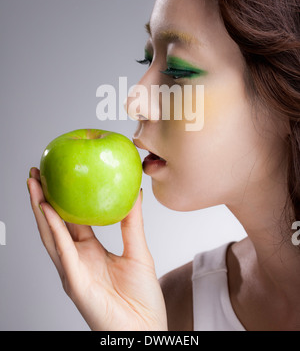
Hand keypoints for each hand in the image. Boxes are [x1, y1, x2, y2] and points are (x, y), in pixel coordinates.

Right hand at [27, 168, 167, 330]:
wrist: (146, 330)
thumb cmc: (142, 300)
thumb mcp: (138, 251)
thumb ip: (133, 223)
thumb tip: (134, 192)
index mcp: (90, 252)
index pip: (70, 220)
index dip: (62, 199)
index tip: (58, 176)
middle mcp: (77, 259)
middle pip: (54, 224)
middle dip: (43, 199)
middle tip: (37, 173)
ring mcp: (73, 271)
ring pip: (51, 235)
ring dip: (40, 210)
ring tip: (34, 185)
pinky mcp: (76, 283)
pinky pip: (63, 253)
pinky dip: (54, 231)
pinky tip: (48, 211)